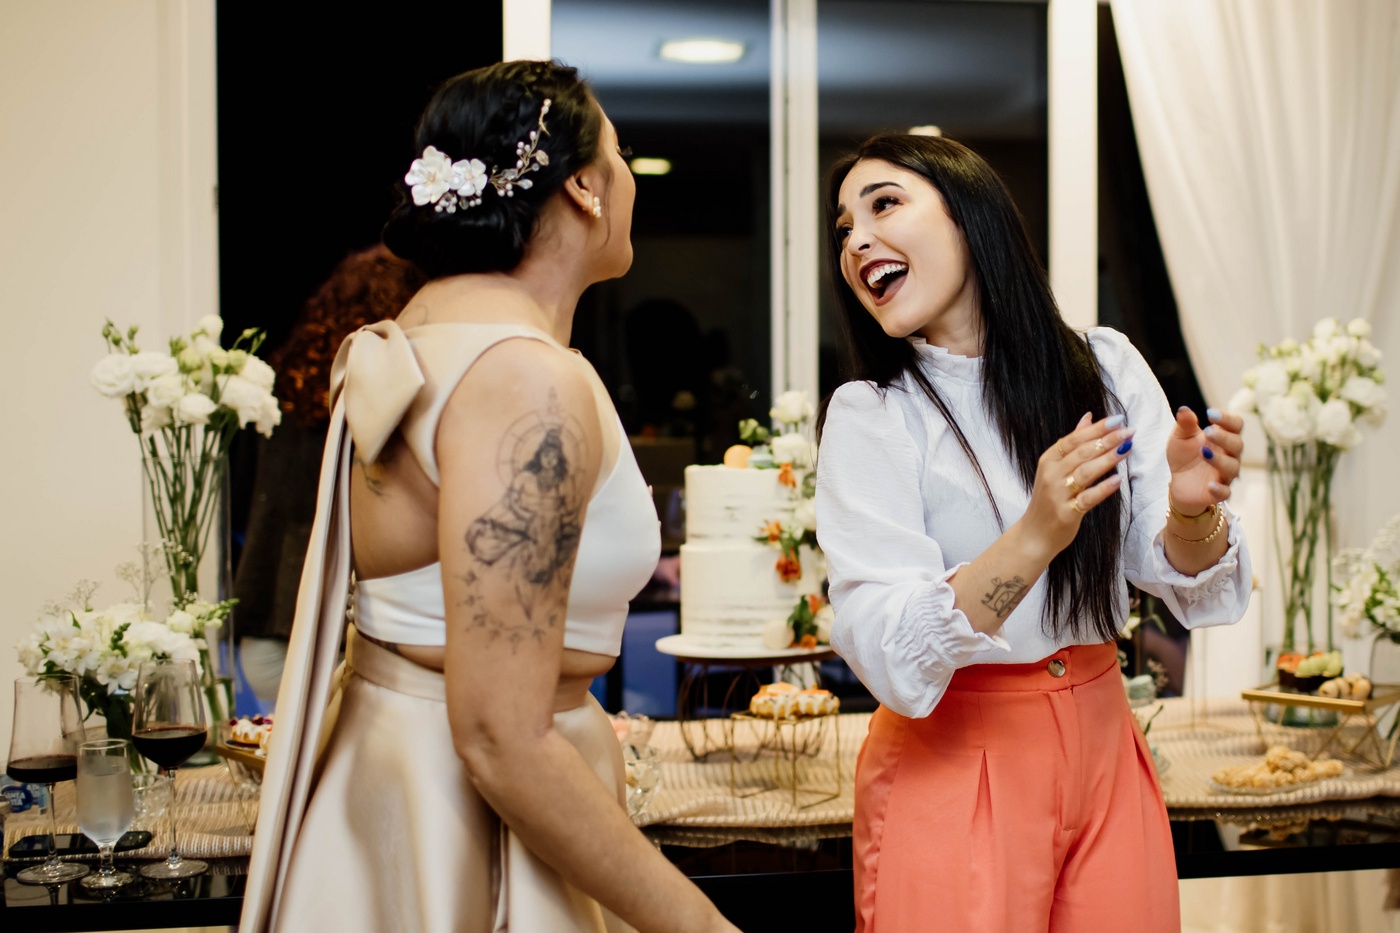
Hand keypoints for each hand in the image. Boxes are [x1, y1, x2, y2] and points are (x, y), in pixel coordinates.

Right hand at [1020, 412, 1134, 560]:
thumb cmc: (1050, 499)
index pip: (1073, 439)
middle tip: (1128, 432)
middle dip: (1107, 440)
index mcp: (1049, 460)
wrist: (1035, 534)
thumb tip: (1088, 417)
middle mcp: (1051, 474)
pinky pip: (1088, 498)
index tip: (1117, 419)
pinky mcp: (1067, 513)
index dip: (1096, 429)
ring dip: (1108, 459)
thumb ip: (1073, 444)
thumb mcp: (1055, 468)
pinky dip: (1103, 489)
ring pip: (1085, 472)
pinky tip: (1117, 480)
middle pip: (1081, 453)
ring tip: (1127, 449)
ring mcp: (1058, 494)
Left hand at [1166, 407, 1242, 515]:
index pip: (1236, 425)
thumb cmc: (1184, 455)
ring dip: (1220, 459)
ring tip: (1203, 452)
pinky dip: (1219, 489)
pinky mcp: (1219, 492)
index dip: (1227, 419)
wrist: (1178, 482)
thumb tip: (1184, 409)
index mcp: (1223, 437)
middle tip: (1208, 432)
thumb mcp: (1180, 438)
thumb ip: (1184, 424)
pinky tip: (1209, 484)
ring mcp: (1225, 474)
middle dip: (1224, 438)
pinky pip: (1225, 492)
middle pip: (1237, 444)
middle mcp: (1230, 455)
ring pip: (1233, 467)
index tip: (1210, 414)